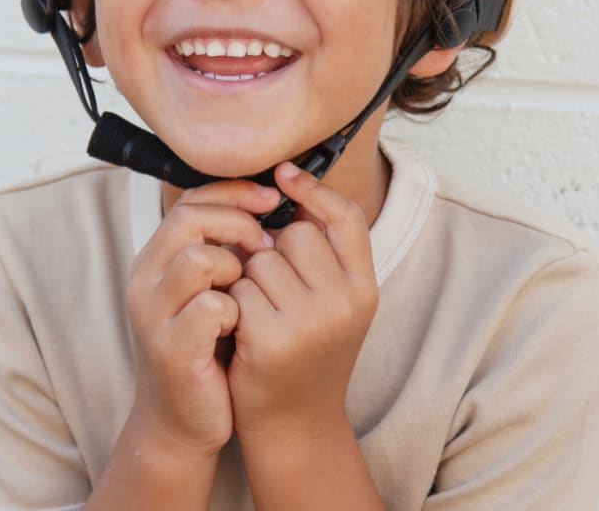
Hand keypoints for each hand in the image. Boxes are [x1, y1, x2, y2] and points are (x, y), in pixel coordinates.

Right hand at [124, 180, 279, 455]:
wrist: (180, 423)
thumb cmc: (205, 349)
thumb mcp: (208, 289)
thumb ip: (222, 249)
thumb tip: (266, 205)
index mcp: (154, 259)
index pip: (189, 200)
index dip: (232, 192)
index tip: (270, 198)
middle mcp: (144, 280)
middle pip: (190, 219)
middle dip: (238, 223)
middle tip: (265, 245)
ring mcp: (153, 315)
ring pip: (199, 259)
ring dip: (234, 269)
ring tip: (247, 292)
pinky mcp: (171, 350)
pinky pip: (211, 308)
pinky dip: (235, 312)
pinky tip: (240, 326)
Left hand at [227, 163, 379, 443]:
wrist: (295, 426)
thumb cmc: (308, 351)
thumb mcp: (335, 301)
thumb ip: (324, 251)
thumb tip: (290, 180)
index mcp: (365, 288)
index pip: (346, 216)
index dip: (314, 189)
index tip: (284, 172)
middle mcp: (345, 303)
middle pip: (296, 233)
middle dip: (274, 249)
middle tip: (275, 290)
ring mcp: (310, 322)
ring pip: (262, 258)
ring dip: (250, 277)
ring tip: (261, 312)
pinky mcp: (271, 339)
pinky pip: (239, 288)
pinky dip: (233, 302)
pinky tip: (242, 330)